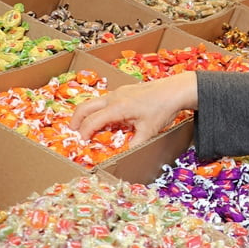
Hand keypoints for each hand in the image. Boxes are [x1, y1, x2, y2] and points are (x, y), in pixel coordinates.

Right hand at [70, 72, 198, 145]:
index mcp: (117, 107)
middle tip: (73, 133)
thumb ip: (134, 145)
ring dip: (87, 114)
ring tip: (87, 128)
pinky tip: (107, 120)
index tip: (81, 143)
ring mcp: (118, 92)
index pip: (92, 121)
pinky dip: (99, 109)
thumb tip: (123, 157)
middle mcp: (113, 97)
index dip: (84, 133)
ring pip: (94, 102)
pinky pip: (105, 100)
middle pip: (85, 107)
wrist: (175, 90)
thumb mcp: (148, 131)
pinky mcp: (124, 91)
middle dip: (76, 120)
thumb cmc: (162, 109)